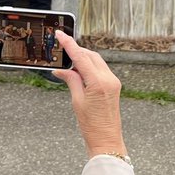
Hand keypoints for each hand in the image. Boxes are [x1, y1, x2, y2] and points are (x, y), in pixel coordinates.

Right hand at [52, 30, 126, 157]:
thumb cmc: (91, 125)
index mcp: (98, 82)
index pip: (81, 57)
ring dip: (83, 59)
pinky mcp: (114, 85)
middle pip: (90, 56)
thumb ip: (71, 80)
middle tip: (62, 49)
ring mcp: (113, 82)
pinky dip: (90, 67)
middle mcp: (108, 79)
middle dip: (76, 51)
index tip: (60, 34)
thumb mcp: (77, 101)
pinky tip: (80, 72)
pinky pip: (101, 69)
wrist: (106, 140)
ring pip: (96, 61)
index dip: (69, 44)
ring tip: (68, 63)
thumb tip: (61, 70)